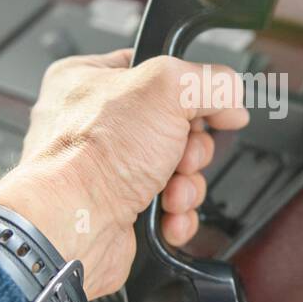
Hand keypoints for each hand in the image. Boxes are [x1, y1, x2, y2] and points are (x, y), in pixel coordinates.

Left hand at [0, 48, 247, 297]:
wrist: (72, 227)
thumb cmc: (91, 158)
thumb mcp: (166, 89)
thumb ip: (209, 81)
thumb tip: (230, 95)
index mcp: (89, 79)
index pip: (158, 74)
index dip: (190, 94)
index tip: (210, 109)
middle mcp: (93, 124)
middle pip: (175, 126)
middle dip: (190, 150)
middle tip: (181, 155)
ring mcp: (104, 170)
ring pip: (174, 170)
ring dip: (186, 185)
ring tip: (171, 191)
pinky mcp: (116, 210)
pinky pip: (165, 207)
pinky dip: (175, 215)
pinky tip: (167, 214)